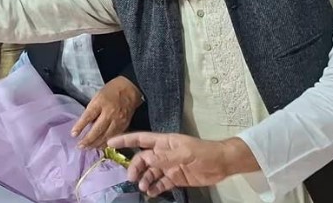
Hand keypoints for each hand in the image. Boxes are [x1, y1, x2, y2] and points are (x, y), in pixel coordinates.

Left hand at [71, 76, 142, 147]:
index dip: (80, 126)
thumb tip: (86, 124)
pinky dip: (106, 143)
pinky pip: (114, 137)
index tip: (73, 134)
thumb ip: (92, 110)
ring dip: (96, 144)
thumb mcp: (97, 96)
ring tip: (88, 148)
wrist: (130, 89)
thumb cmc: (111, 91)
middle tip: (80, 146)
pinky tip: (100, 147)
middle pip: (97, 130)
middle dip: (87, 140)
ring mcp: (118, 121)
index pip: (88, 116)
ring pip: (106, 137)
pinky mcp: (124, 126)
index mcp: (100, 103)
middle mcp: (109, 113)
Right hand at [106, 134, 257, 196]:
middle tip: (131, 178)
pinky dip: (154, 188)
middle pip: (143, 159)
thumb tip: (146, 158)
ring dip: (144, 179)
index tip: (110, 143)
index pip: (140, 139)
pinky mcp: (175, 178)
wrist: (222, 164)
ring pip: (150, 172)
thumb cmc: (203, 152)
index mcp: (164, 142)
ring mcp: (168, 166)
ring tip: (143, 187)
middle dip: (135, 167)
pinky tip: (150, 193)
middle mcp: (163, 154)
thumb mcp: (184, 153)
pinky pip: (160, 183)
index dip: (125, 140)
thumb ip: (165, 157)